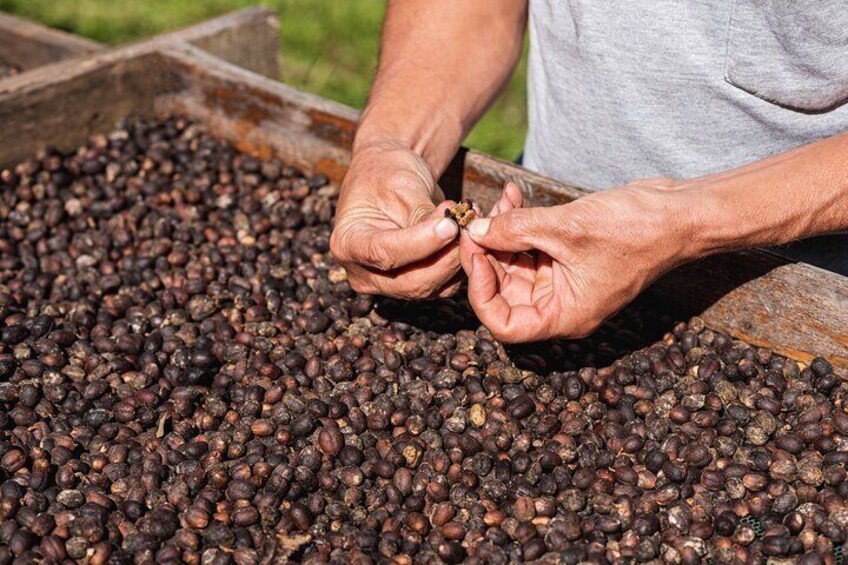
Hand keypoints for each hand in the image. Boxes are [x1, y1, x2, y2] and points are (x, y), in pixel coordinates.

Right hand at [330, 141, 460, 298]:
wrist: (392, 173)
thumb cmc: (388, 171)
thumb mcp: (401, 184)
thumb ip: (421, 213)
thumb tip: (450, 231)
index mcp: (347, 244)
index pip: (383, 253)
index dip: (419, 243)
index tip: (449, 225)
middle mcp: (364, 272)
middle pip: (410, 281)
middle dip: (445, 256)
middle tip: (467, 224)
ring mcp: (389, 284)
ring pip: (432, 287)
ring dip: (458, 258)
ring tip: (469, 220)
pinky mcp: (415, 284)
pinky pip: (444, 285)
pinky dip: (462, 262)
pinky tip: (469, 234)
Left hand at [459, 179, 691, 341]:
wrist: (679, 211)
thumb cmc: (635, 230)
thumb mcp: (567, 228)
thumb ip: (515, 230)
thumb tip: (474, 231)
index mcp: (564, 316)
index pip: (504, 324)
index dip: (481, 292)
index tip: (475, 254)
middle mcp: (561, 304)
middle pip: (505, 289)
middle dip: (488, 253)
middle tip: (476, 219)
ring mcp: (565, 280)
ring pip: (515, 263)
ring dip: (502, 231)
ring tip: (499, 200)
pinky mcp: (568, 256)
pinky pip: (532, 245)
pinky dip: (520, 222)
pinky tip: (512, 196)